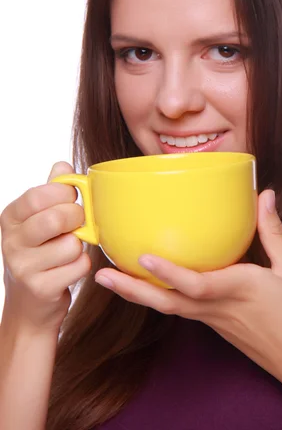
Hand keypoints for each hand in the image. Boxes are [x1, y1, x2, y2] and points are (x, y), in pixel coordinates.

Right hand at [0, 162, 90, 333]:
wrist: (30, 305)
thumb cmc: (40, 253)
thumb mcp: (38, 220)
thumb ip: (51, 191)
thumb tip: (63, 164)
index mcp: (11, 218)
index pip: (39, 195)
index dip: (64, 193)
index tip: (72, 198)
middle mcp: (11, 241)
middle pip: (57, 218)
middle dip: (77, 218)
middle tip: (77, 224)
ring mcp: (23, 267)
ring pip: (72, 244)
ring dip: (79, 247)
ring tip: (68, 251)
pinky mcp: (41, 288)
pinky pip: (79, 266)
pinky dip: (82, 266)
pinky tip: (69, 269)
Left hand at [95, 190, 281, 392]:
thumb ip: (274, 233)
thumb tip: (264, 196)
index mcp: (240, 290)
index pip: (197, 283)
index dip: (168, 272)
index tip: (142, 256)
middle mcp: (220, 308)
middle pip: (168, 302)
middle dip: (132, 289)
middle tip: (100, 276)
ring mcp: (216, 321)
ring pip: (170, 308)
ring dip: (140, 295)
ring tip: (113, 278)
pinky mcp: (218, 327)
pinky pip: (183, 310)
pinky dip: (161, 297)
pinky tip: (154, 286)